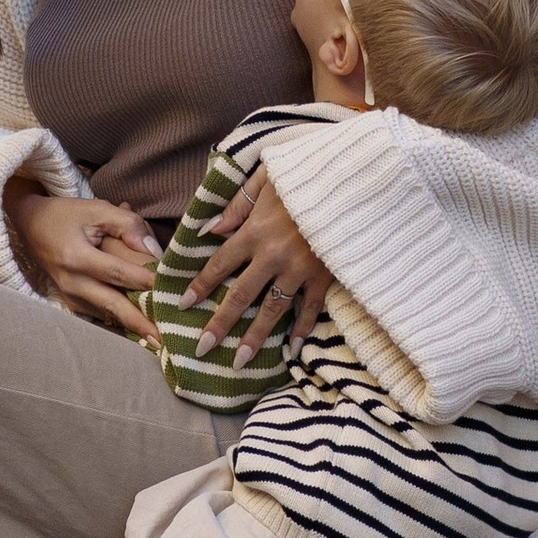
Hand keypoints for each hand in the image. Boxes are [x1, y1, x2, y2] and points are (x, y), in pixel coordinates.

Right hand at [4, 185, 163, 347]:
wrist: (31, 225)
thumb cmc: (67, 215)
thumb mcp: (97, 209)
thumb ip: (128, 225)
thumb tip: (154, 251)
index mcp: (77, 258)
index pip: (119, 274)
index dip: (147, 284)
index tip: (173, 294)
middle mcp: (72, 283)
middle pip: (114, 305)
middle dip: (141, 323)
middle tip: (166, 338)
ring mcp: (70, 297)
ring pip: (109, 314)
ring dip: (135, 324)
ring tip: (162, 336)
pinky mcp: (73, 303)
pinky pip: (102, 314)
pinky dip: (123, 319)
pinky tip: (144, 326)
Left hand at [181, 168, 330, 364]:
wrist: (353, 182)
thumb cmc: (306, 175)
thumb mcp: (267, 178)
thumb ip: (238, 204)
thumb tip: (210, 229)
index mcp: (255, 231)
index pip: (220, 264)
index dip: (201, 285)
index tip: (183, 304)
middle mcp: (273, 255)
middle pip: (240, 295)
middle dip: (220, 324)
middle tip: (202, 347)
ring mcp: (300, 269)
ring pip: (272, 310)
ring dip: (254, 338)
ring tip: (239, 362)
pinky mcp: (325, 277)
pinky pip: (310, 309)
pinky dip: (301, 330)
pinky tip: (291, 350)